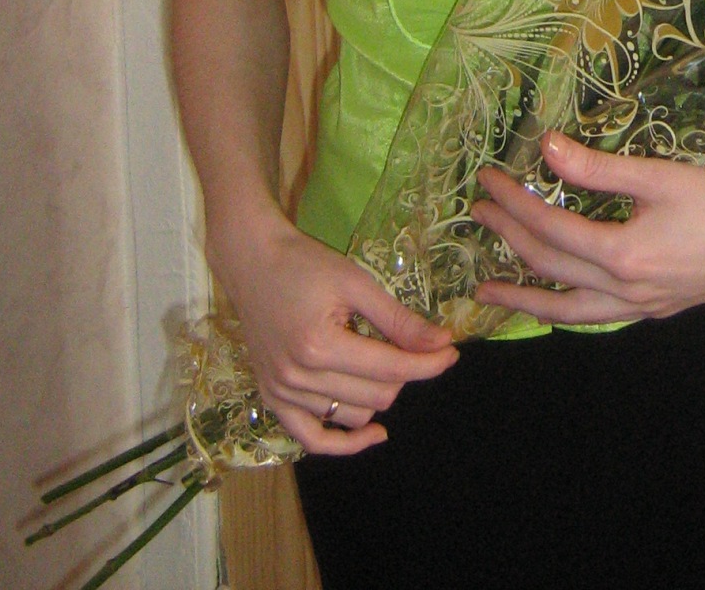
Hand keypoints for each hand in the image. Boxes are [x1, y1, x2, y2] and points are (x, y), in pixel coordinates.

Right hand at [214, 208, 457, 454]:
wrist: (252, 263)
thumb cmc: (305, 264)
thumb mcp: (356, 283)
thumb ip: (399, 319)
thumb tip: (443, 343)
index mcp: (320, 346)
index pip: (390, 369)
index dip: (428, 363)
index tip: (452, 352)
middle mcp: (298, 378)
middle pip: (377, 397)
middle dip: (404, 373)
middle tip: (411, 344)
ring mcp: (281, 394)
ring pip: (354, 417)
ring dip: (377, 395)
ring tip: (375, 360)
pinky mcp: (272, 401)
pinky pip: (313, 439)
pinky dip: (344, 442)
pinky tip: (374, 433)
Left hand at [469, 130, 704, 325]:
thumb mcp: (658, 176)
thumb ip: (599, 167)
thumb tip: (547, 146)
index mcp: (621, 254)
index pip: (549, 228)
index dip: (514, 203)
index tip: (488, 181)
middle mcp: (624, 290)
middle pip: (550, 268)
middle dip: (509, 239)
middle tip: (479, 214)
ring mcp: (640, 306)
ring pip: (568, 311)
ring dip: (525, 298)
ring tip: (488, 291)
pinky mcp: (656, 309)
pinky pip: (596, 317)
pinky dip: (566, 311)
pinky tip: (556, 303)